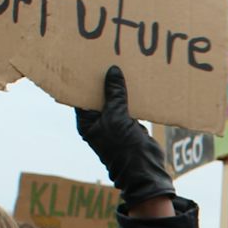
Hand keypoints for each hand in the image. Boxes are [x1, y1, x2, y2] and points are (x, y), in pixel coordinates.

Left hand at [74, 66, 173, 209]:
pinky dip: (132, 95)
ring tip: (123, 64)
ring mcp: (114, 122)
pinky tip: (136, 81)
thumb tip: (112, 71)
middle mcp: (99, 121)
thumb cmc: (124, 148)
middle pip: (99, 95)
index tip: (88, 61)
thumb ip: (114, 94)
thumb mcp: (117, 118)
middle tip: (106, 57)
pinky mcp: (129, 124)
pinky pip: (129, 105)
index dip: (85, 79)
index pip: (82, 95)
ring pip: (115, 98)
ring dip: (120, 86)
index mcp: (87, 122)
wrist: (145, 170)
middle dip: (104, 79)